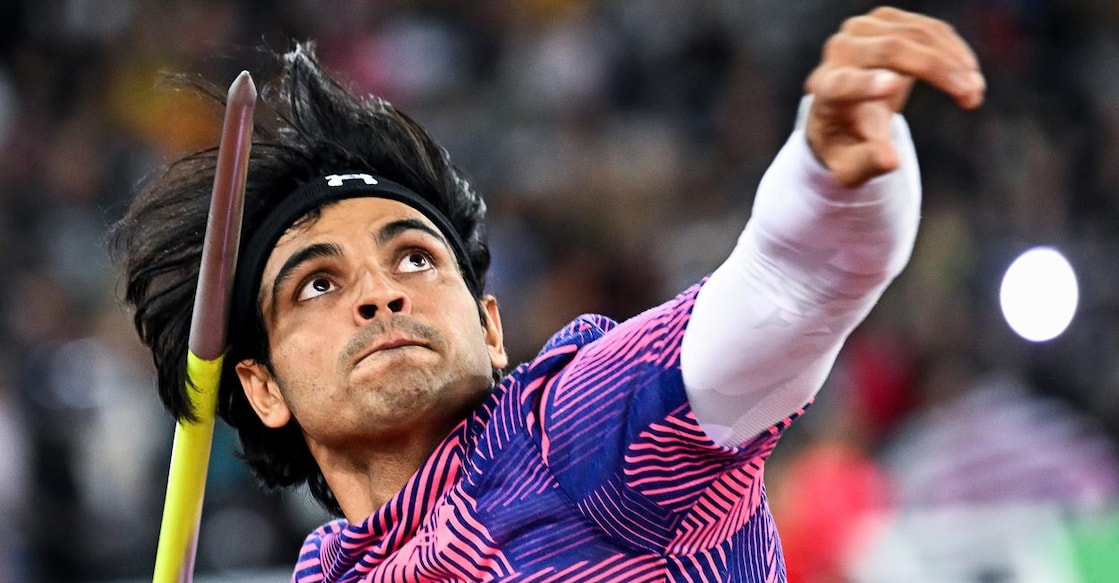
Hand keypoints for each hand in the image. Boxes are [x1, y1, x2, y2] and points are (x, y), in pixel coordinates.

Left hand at [805, 6, 984, 186]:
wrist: (845, 109)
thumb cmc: (849, 142)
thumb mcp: (852, 165)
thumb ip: (869, 162)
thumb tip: (892, 161)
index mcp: (825, 90)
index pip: (842, 83)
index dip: (865, 84)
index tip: (893, 85)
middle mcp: (839, 52)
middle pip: (889, 50)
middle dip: (935, 69)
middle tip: (971, 95)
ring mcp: (862, 30)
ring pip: (916, 35)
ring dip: (953, 60)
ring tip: (975, 92)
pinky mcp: (886, 20)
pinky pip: (928, 29)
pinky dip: (953, 50)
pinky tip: (970, 74)